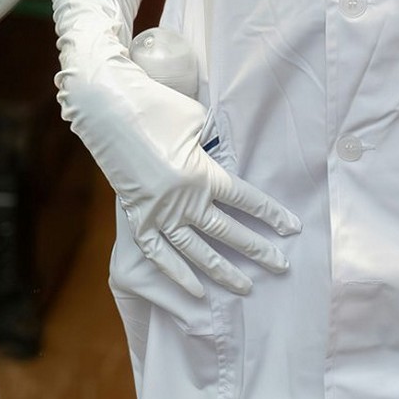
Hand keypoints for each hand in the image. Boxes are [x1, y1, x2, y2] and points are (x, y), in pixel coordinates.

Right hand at [64, 55, 300, 298]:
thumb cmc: (157, 106)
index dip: (270, 215)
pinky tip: (198, 292)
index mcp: (203, 174)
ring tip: (246, 288)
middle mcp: (184, 200)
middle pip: (228, 232)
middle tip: (281, 266)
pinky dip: (178, 274)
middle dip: (257, 250)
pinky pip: (159, 254)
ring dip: (223, 271)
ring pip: (197, 251)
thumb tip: (227, 156)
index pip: (246, 201)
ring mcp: (159, 213)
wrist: (108, 109)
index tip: (291, 229)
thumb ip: (215, 144)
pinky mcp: (137, 217)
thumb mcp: (197, 121)